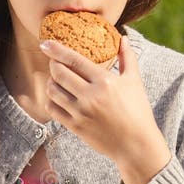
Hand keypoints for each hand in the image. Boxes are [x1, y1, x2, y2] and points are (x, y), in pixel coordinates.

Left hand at [40, 36, 170, 183]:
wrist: (136, 145)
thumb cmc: (138, 111)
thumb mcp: (135, 82)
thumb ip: (127, 58)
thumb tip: (123, 38)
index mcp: (104, 81)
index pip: (74, 60)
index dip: (56, 50)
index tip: (45, 43)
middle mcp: (90, 96)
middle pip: (59, 73)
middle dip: (53, 64)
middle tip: (54, 62)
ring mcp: (80, 112)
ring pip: (52, 91)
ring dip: (50, 82)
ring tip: (56, 79)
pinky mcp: (75, 127)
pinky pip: (53, 109)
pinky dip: (51, 100)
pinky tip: (57, 97)